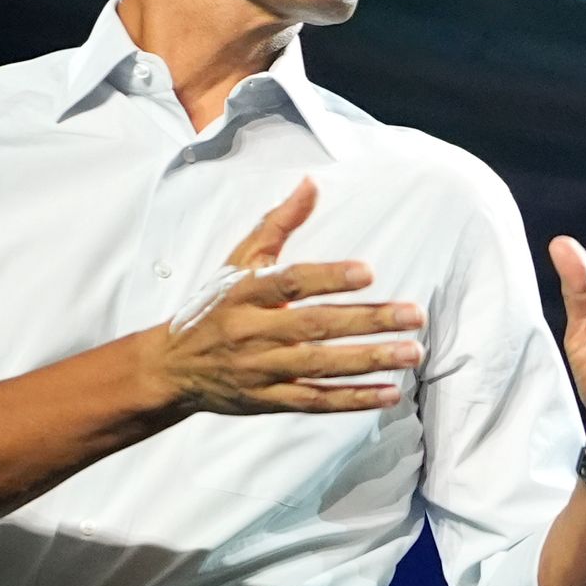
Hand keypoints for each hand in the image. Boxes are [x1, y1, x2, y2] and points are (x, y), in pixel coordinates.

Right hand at [143, 182, 422, 418]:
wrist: (171, 367)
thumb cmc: (214, 306)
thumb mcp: (238, 262)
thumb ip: (277, 224)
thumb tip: (311, 184)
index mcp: (244, 293)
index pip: (289, 283)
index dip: (329, 277)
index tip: (369, 272)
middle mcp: (252, 331)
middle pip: (314, 326)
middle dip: (367, 320)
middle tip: (414, 314)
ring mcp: (261, 369)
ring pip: (320, 366)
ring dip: (369, 360)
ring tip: (412, 352)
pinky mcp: (270, 399)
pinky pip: (315, 401)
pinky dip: (353, 399)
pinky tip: (390, 393)